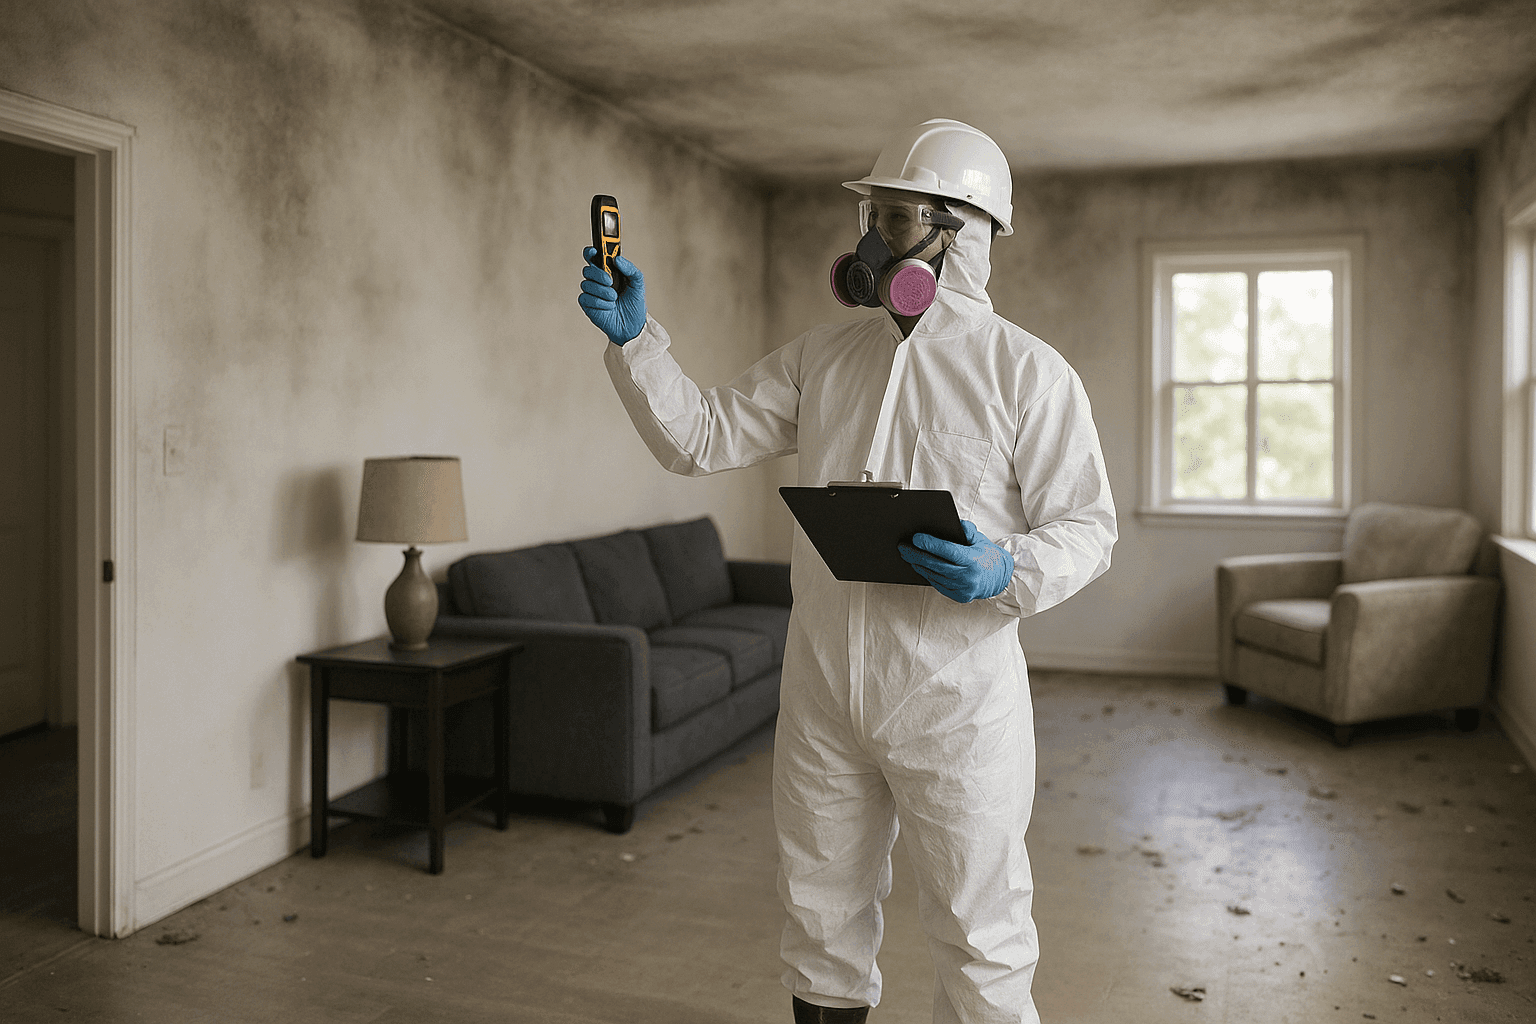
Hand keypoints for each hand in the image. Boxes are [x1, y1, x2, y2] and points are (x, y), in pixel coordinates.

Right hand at [578, 248, 646, 344]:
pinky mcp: (587, 304)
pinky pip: (586, 297)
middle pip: (588, 269)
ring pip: (587, 284)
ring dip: (603, 291)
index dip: (591, 252)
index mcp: (608, 271)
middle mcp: (597, 280)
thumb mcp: (637, 283)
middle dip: (599, 274)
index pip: (594, 257)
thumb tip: (617, 259)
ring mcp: (591, 292)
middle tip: (610, 281)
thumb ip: (630, 268)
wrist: (633, 326)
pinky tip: (609, 306)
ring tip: (614, 298)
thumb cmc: (634, 304)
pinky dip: (599, 302)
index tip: (595, 251)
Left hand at [898, 520, 1013, 602]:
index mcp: (973, 561)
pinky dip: (927, 575)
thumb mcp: (981, 539)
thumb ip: (967, 530)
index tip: (916, 538)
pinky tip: (919, 567)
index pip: (948, 551)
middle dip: (917, 555)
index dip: (930, 544)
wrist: (1001, 579)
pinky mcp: (960, 597)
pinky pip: (938, 585)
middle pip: (936, 565)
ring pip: (934, 576)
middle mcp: (968, 577)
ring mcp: (963, 589)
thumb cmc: (988, 556)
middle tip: (903, 547)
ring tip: (908, 556)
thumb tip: (954, 523)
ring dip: (919, 566)